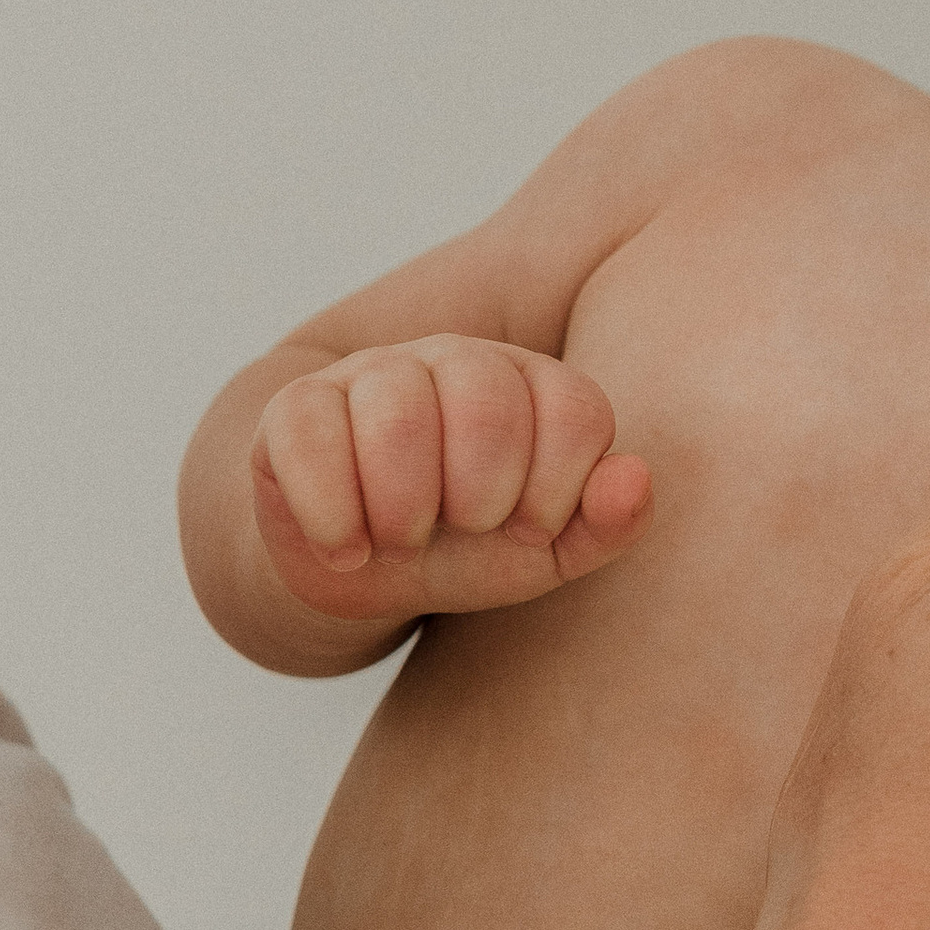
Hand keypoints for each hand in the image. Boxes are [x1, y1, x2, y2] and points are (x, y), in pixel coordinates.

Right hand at [249, 332, 652, 626]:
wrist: (359, 568)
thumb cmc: (468, 549)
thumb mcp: (546, 552)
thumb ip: (607, 522)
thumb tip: (634, 478)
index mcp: (531, 386)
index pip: (575, 410)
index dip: (558, 489)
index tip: (527, 530)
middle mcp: (456, 361)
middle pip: (487, 401)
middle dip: (482, 495)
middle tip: (464, 528)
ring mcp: (372, 373)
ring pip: (397, 411)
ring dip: (405, 508)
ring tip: (404, 540)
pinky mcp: (295, 404)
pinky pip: (308, 431)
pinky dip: (333, 513)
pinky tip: (348, 550)